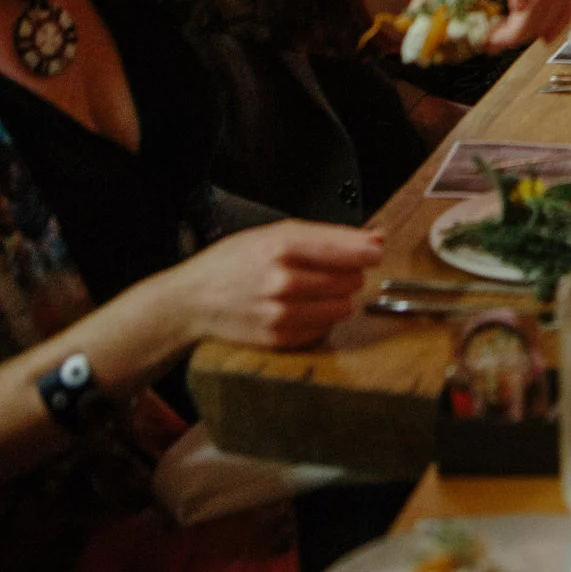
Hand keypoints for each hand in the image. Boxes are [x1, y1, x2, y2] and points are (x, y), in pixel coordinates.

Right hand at [170, 220, 381, 348]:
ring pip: (344, 306)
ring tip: (313, 290)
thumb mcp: (276, 233)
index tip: (374, 252)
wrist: (193, 300)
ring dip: (338, 298)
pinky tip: (300, 308)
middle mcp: (284, 281)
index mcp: (283, 246)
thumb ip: (329, 235)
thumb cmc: (235, 261)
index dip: (369, 252)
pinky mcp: (280, 338)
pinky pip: (326, 328)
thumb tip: (377, 238)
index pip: (350, 252)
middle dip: (348, 273)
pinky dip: (321, 318)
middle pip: (352, 279)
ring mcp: (282, 313)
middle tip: (326, 270)